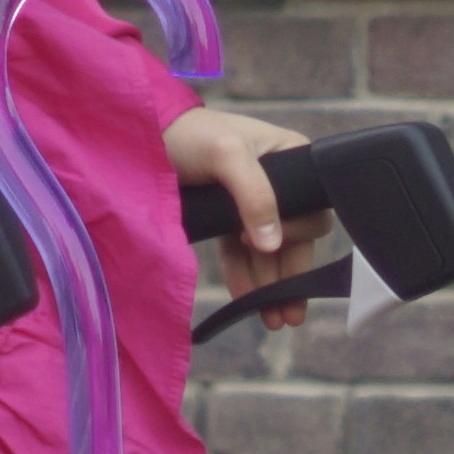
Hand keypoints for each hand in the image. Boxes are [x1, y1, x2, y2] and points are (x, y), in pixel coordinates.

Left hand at [169, 106, 310, 311]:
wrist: (144, 134)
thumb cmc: (191, 134)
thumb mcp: (227, 154)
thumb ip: (255, 196)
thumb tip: (274, 244)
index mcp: (291, 156)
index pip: (310, 207)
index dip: (296, 234)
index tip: (269, 245)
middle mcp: (278, 180)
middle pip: (294, 236)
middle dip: (290, 275)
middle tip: (290, 314)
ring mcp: (252, 201)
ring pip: (269, 250)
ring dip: (271, 284)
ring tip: (274, 320)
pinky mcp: (227, 216)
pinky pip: (243, 252)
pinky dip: (247, 276)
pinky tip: (249, 301)